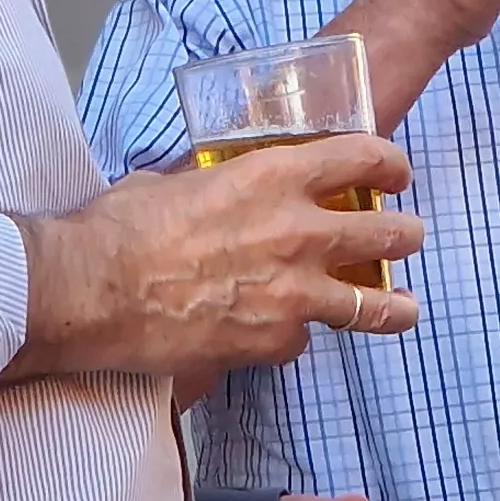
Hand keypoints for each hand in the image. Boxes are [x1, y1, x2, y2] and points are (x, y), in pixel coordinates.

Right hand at [8, 137, 423, 383]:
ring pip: (370, 302)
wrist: (91, 292)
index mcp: (272, 175)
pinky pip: (304, 339)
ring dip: (392, 304)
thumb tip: (223, 187)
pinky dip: (295, 335)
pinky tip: (282, 334)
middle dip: (404, 234)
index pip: (361, 159)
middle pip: (384, 233)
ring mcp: (293, 292)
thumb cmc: (120, 229)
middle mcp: (297, 230)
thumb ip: (218, 184)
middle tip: (408, 237)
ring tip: (405, 308)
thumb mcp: (176, 180)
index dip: (388, 165)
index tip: (396, 172)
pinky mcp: (273, 341)